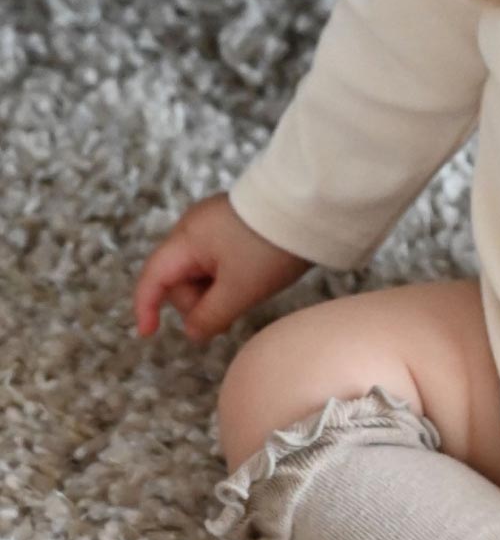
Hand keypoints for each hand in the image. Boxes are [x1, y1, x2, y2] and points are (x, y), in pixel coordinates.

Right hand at [134, 191, 313, 343]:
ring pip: (201, 270)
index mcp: (187, 237)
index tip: (149, 334)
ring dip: (215, 291)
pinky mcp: (235, 223)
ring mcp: (215, 222)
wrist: (314, 205)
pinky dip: (227, 277)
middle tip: (229, 311)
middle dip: (196, 301)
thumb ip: (209, 316)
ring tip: (246, 294)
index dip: (146, 307)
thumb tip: (192, 333)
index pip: (153, 277)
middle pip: (179, 276)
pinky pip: (218, 258)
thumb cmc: (271, 248)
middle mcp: (194, 225)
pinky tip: (250, 281)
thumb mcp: (240, 290)